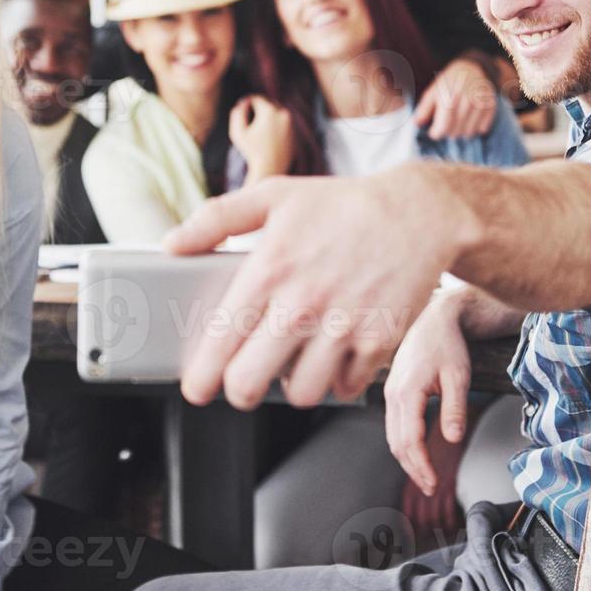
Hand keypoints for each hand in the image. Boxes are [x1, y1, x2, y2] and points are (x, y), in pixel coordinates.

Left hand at [164, 165, 475, 410]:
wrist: (419, 213)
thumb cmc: (342, 205)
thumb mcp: (274, 196)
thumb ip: (216, 219)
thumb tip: (171, 244)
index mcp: (269, 271)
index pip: (220, 342)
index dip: (201, 377)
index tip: (198, 387)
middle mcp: (303, 304)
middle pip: (250, 383)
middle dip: (240, 391)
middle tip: (244, 382)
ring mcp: (343, 327)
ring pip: (300, 394)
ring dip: (292, 386)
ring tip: (293, 365)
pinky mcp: (379, 342)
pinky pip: (345, 388)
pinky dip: (337, 381)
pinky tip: (333, 357)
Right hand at [228, 95, 293, 181]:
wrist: (270, 168)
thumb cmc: (251, 151)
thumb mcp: (237, 132)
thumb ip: (237, 114)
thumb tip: (243, 103)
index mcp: (270, 111)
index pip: (257, 99)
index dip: (247, 103)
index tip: (241, 110)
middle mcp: (283, 114)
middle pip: (268, 102)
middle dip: (258, 107)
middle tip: (248, 114)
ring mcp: (290, 123)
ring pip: (276, 112)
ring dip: (267, 115)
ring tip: (256, 125)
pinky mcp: (294, 132)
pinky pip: (282, 123)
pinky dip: (274, 124)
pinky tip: (265, 134)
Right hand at [384, 289, 471, 494]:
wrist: (433, 319)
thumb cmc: (447, 343)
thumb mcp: (458, 376)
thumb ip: (455, 408)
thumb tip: (452, 438)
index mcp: (407, 392)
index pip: (410, 440)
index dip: (422, 465)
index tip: (434, 482)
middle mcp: (393, 394)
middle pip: (397, 443)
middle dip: (413, 469)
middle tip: (431, 487)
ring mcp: (390, 393)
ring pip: (392, 436)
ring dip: (406, 459)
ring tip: (424, 476)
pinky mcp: (393, 391)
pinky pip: (393, 425)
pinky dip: (403, 444)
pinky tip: (415, 453)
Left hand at [414, 57, 496, 139]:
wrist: (470, 68)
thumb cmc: (448, 82)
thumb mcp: (432, 92)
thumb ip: (423, 109)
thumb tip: (417, 124)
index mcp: (449, 99)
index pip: (442, 129)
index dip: (435, 133)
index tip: (433, 130)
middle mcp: (466, 103)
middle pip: (455, 133)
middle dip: (447, 131)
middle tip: (445, 121)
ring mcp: (480, 105)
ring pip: (468, 134)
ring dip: (461, 130)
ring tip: (457, 119)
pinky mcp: (490, 107)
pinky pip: (481, 129)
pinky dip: (475, 127)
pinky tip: (469, 117)